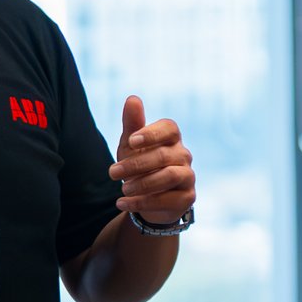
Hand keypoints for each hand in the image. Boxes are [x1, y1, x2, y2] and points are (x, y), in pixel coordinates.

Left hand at [109, 95, 194, 226]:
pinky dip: (143, 202)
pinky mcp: (187, 198)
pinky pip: (168, 200)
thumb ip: (133, 123)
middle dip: (135, 164)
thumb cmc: (140, 166)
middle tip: (112, 173)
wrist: (149, 199)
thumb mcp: (131, 145)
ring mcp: (188, 176)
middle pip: (163, 155)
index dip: (151, 133)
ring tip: (122, 190)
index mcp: (171, 138)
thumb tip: (132, 98)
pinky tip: (123, 203)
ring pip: (169, 176)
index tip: (131, 141)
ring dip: (142, 184)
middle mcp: (184, 155)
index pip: (169, 128)